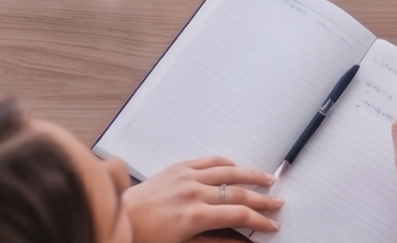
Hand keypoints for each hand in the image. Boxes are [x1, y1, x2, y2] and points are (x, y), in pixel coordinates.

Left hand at [123, 156, 281, 242]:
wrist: (117, 217)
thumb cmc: (145, 237)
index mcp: (193, 216)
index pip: (238, 215)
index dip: (260, 220)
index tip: (273, 224)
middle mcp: (192, 193)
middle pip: (238, 193)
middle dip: (262, 199)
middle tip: (279, 202)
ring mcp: (185, 177)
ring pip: (228, 172)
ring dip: (251, 175)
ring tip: (268, 179)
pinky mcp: (178, 167)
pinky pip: (208, 161)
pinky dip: (226, 163)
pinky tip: (237, 167)